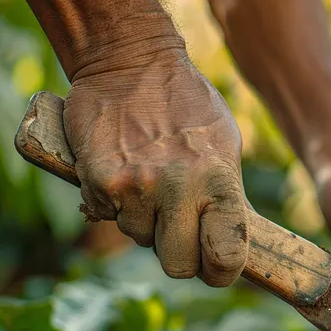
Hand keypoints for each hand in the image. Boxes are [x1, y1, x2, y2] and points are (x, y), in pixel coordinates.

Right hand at [63, 47, 248, 286]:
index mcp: (219, 181)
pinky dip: (113, 201)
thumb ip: (226, 194)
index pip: (227, 256)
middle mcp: (179, 188)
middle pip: (178, 266)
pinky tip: (122, 169)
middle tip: (176, 226)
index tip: (215, 264)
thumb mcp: (223, 144)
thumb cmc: (186, 104)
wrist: (130, 60)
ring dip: (144, 220)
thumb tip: (230, 240)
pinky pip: (108, 216)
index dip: (220, 270)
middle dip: (177, 253)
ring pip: (139, 239)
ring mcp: (136, 187)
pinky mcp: (100, 182)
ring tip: (148, 178)